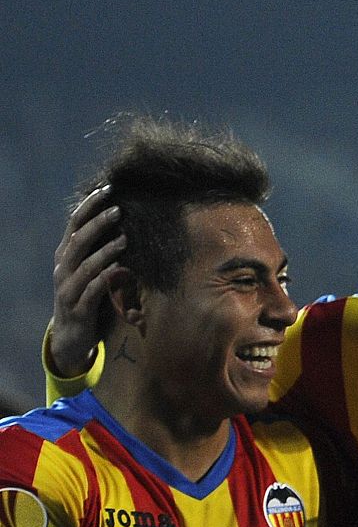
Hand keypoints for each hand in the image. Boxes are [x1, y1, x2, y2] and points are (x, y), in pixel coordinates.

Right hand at [50, 185, 124, 377]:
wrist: (70, 338)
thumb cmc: (87, 300)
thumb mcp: (91, 273)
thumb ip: (101, 252)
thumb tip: (125, 225)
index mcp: (66, 255)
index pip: (75, 224)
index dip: (89, 206)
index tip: (107, 188)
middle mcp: (63, 268)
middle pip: (78, 240)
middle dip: (98, 223)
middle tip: (118, 209)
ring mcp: (68, 289)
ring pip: (85, 265)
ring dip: (105, 251)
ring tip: (125, 239)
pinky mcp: (78, 309)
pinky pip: (92, 291)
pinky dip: (106, 279)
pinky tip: (121, 271)